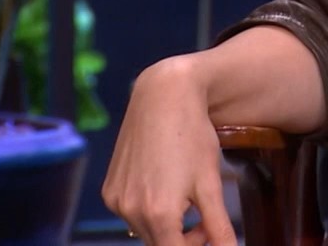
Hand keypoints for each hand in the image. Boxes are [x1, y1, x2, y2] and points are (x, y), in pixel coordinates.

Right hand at [102, 56, 238, 245]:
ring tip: (186, 195)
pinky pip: (131, 213)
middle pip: (161, 244)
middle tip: (204, 213)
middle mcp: (131, 211)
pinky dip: (148, 210)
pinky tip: (163, 183)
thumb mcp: (210, 184)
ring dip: (167, 225)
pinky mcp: (109, 190)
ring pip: (146, 230)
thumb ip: (218, 226)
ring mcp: (116, 201)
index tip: (210, 233)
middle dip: (185, 238)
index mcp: (160, 214)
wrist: (163, 98)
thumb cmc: (192, 137)